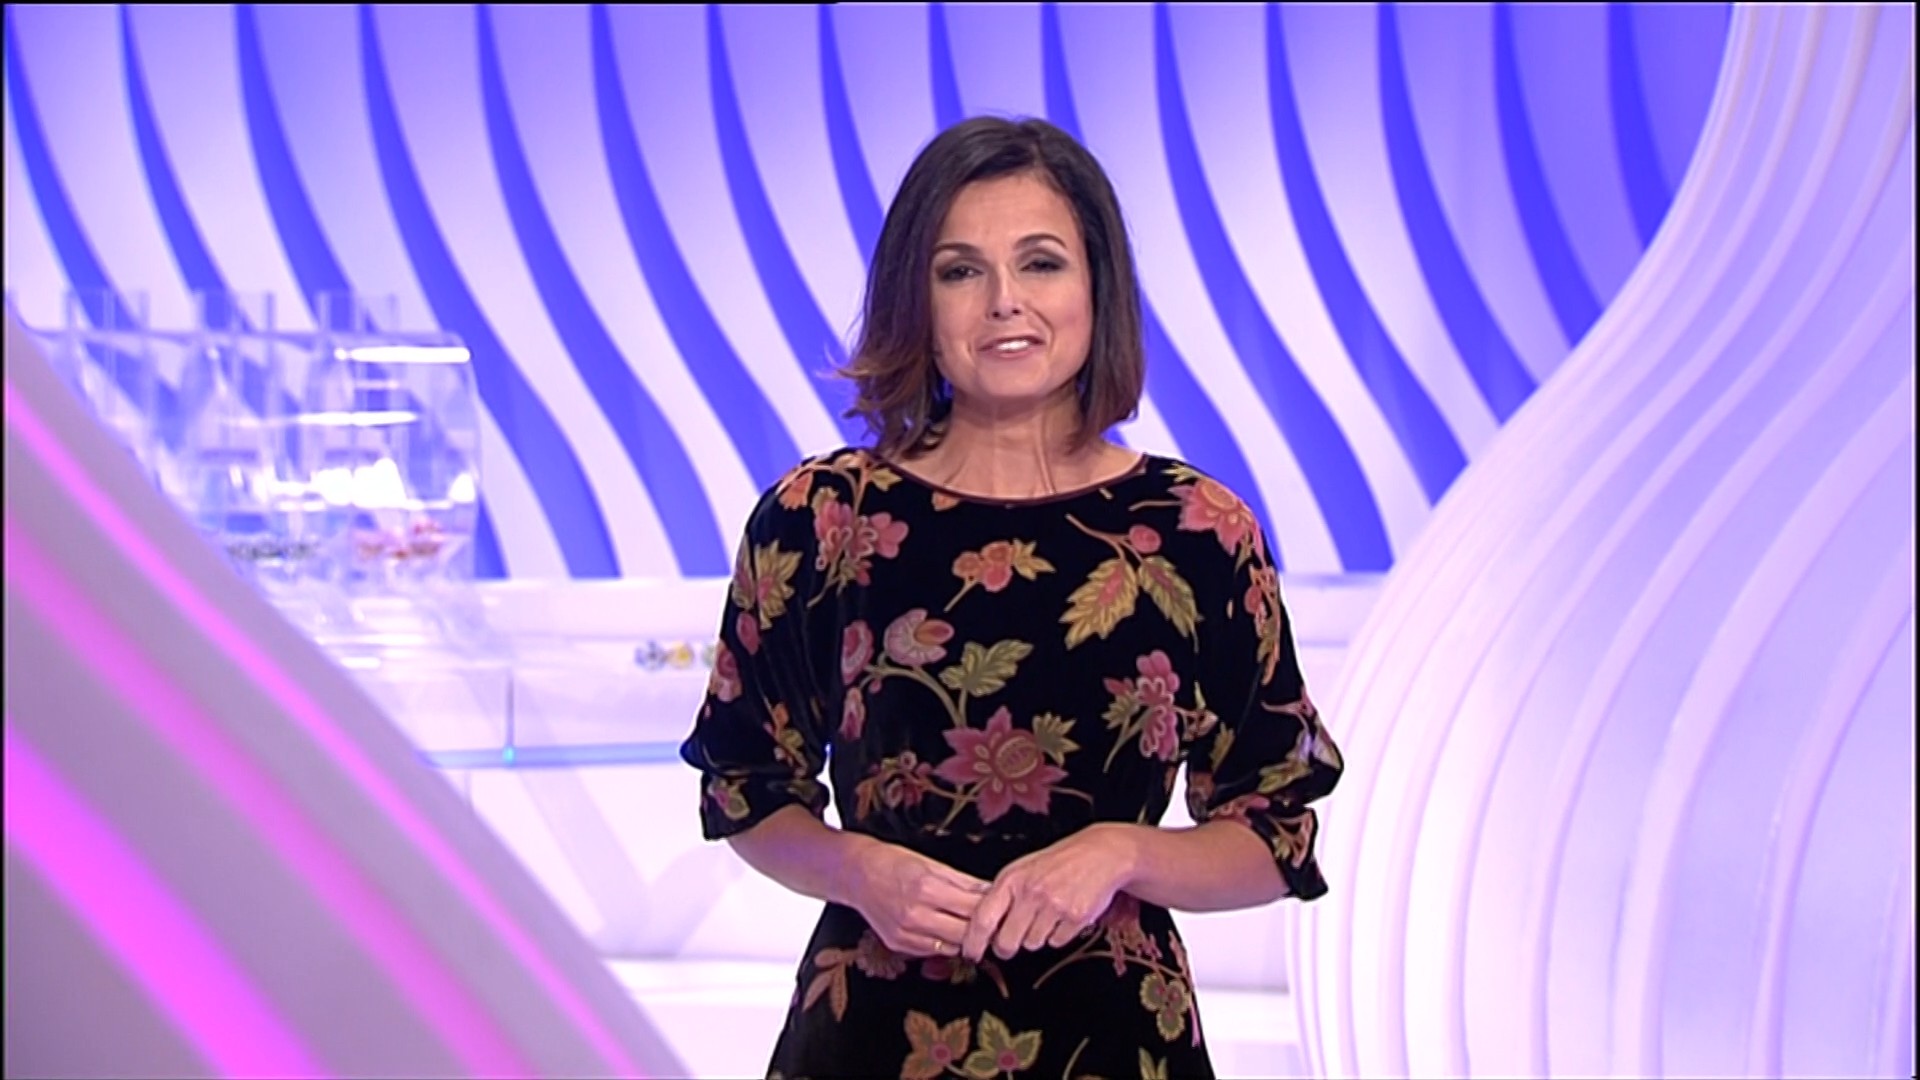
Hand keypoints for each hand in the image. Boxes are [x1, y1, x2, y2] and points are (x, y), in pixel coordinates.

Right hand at [845, 842, 991, 958]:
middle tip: (993, 924)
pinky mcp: (898, 944)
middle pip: (964, 933)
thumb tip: (991, 891)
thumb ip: (963, 882)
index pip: (972, 908)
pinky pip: (932, 951)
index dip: (991, 911)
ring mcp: (905, 933)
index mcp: (927, 888)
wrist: (857, 874)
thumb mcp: (932, 864)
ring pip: (951, 947)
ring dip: (963, 939)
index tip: (1002, 909)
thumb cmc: (894, 862)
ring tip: (970, 927)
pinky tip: (946, 931)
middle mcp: (915, 914)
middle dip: (982, 930)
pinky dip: (944, 943)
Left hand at [960, 824, 1138, 962]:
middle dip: (1007, 947)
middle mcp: (1031, 892)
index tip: (970, 953)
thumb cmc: (1057, 863)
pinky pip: (1057, 942)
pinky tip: (1063, 915)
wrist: (1099, 853)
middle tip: (1010, 943)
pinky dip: (1058, 935)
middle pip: (1007, 942)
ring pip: (1033, 944)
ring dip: (1036, 937)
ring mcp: (1054, 905)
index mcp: (1012, 879)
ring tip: (1046, 915)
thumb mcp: (1022, 870)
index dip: (973, 941)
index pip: (983, 918)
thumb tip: (981, 929)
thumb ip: (1002, 896)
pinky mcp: (1076, 917)